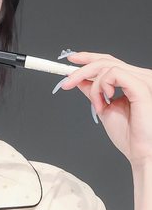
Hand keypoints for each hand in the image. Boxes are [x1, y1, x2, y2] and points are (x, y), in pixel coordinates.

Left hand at [58, 52, 151, 166]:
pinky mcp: (141, 87)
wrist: (140, 152)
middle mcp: (139, 78)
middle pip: (106, 61)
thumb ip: (94, 92)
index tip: (71, 59)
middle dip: (82, 69)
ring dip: (93, 86)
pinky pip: (114, 74)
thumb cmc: (129, 135)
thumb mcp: (104, 108)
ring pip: (107, 66)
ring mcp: (142, 80)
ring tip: (97, 104)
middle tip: (67, 82)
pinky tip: (105, 100)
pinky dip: (102, 86)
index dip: (89, 58)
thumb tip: (80, 81)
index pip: (110, 61)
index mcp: (132, 82)